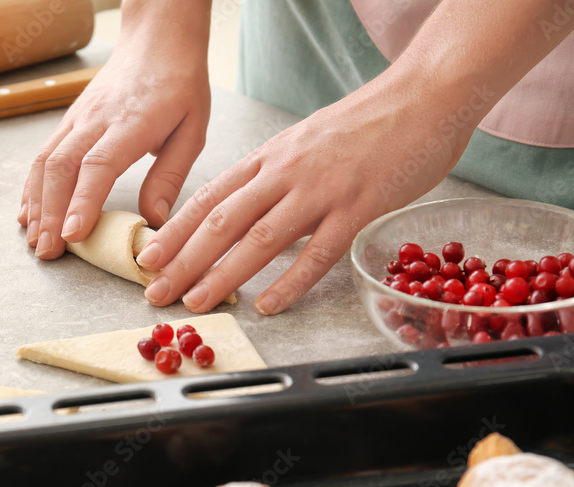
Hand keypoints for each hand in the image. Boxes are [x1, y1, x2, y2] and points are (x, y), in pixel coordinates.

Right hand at [19, 1, 210, 259]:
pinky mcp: (69, 120)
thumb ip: (170, 177)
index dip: (82, 201)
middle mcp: (96, 119)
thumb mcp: (192, 131)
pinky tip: (29, 213)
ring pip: (45, 161)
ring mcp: (77, 118)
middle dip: (51, 214)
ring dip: (37, 204)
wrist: (156, 39)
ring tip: (36, 241)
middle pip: (62, 167)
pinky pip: (42, 154)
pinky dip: (32, 187)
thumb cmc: (179, 85)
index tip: (72, 233)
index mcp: (132, 122)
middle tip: (49, 252)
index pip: (98, 164)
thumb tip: (154, 220)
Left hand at [135, 70, 471, 314]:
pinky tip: (268, 305)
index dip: (174, 232)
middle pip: (222, 221)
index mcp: (270, 157)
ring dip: (224, 274)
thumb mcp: (305, 145)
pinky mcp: (359, 205)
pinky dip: (290, 282)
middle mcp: (286, 172)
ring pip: (260, 238)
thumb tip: (245, 214)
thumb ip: (274, 179)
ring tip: (198, 302)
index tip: (147, 260)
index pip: (208, 198)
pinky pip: (319, 251)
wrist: (425, 94)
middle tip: (156, 292)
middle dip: (183, 261)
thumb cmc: (367, 124)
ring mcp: (321, 188)